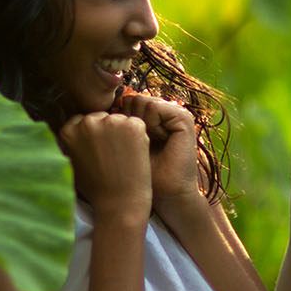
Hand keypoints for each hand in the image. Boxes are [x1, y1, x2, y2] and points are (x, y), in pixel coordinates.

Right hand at [58, 111, 151, 221]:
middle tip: (112, 155)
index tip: (98, 150)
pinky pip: (136, 124)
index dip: (93, 135)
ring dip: (123, 132)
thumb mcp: (72, 162)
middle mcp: (87, 122)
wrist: (119, 202)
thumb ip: (72, 142)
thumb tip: (75, 128)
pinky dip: (138, 136)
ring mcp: (110, 122)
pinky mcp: (132, 125)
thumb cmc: (96, 188)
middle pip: (101, 117)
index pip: (82, 121)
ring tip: (122, 157)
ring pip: (119, 119)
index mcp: (69, 130)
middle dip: (107, 131)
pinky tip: (134, 155)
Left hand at [117, 91, 204, 207]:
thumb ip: (119, 122)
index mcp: (152, 117)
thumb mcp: (126, 143)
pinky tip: (154, 138)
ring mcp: (175, 114)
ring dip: (137, 123)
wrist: (165, 192)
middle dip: (128, 119)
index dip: (120, 119)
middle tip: (138, 143)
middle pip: (133, 98)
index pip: (127, 101)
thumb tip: (106, 102)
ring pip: (141, 100)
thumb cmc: (140, 174)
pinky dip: (149, 123)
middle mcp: (165, 113)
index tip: (126, 143)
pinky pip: (154, 107)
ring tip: (147, 142)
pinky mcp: (184, 118)